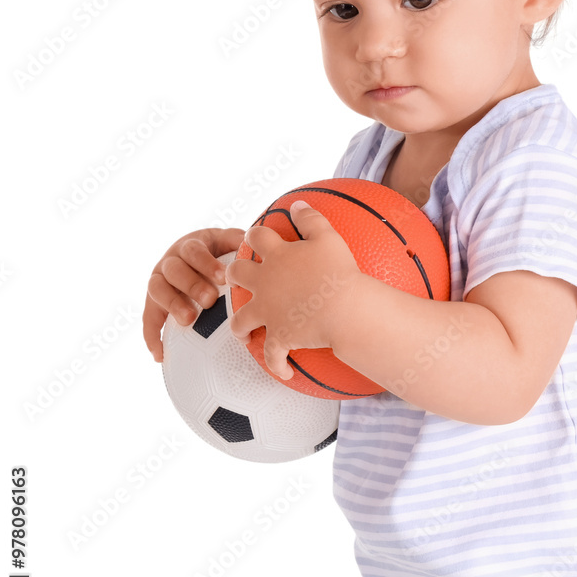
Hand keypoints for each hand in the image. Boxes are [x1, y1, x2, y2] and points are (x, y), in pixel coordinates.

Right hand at [143, 227, 245, 361]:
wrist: (197, 259)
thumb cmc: (218, 252)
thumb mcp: (227, 241)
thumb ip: (236, 242)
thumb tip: (252, 245)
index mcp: (190, 246)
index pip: (194, 251)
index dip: (207, 264)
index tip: (224, 278)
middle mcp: (170, 261)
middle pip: (174, 270)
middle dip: (192, 285)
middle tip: (210, 300)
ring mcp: (158, 281)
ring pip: (157, 289)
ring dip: (172, 305)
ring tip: (189, 320)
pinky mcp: (153, 303)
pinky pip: (148, 320)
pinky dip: (152, 337)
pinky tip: (161, 354)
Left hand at [226, 201, 362, 379]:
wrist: (344, 309)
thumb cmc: (340, 272)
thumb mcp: (329, 237)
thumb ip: (311, 218)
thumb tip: (298, 204)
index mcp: (277, 256)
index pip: (256, 238)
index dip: (253, 234)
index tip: (254, 236)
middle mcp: (265, 283)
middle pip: (236, 275)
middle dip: (232, 275)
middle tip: (235, 278)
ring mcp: (269, 312)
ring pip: (241, 320)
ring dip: (240, 326)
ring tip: (243, 331)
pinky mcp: (279, 337)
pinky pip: (273, 356)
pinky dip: (277, 365)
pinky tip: (284, 373)